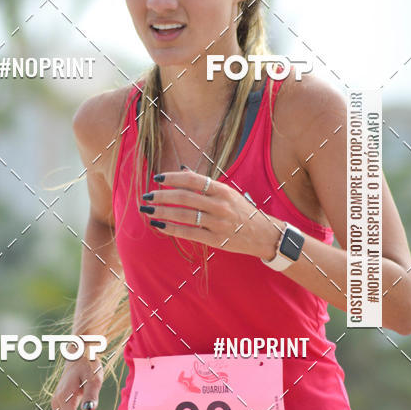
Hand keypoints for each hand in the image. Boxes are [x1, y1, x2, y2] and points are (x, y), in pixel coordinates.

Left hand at [140, 169, 283, 258]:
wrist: (263, 234)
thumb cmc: (242, 211)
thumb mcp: (227, 193)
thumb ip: (204, 183)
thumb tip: (181, 170)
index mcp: (222, 190)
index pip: (192, 179)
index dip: (173, 178)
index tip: (158, 178)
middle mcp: (220, 205)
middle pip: (184, 197)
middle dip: (162, 196)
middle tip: (147, 196)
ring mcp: (217, 223)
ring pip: (183, 215)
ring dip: (162, 212)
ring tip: (147, 210)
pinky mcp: (215, 240)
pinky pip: (188, 233)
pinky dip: (171, 228)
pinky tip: (159, 225)